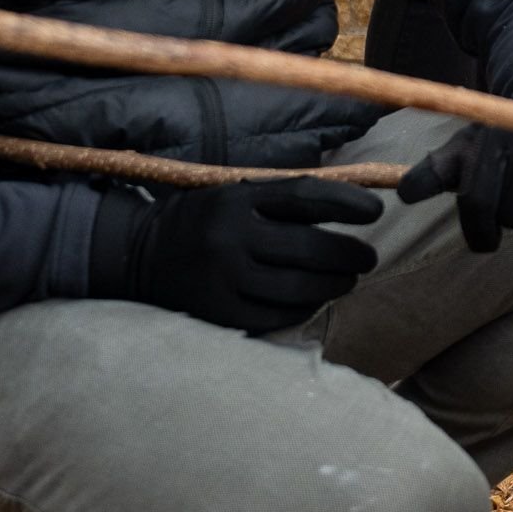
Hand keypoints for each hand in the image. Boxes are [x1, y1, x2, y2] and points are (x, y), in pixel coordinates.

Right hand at [90, 176, 382, 333]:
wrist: (136, 255)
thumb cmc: (202, 221)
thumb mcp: (234, 195)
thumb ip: (281, 201)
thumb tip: (350, 205)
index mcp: (237, 199)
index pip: (305, 196)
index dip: (347, 203)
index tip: (376, 211)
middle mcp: (230, 237)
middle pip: (310, 247)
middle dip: (350, 254)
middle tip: (368, 257)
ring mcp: (223, 279)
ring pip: (298, 288)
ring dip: (334, 285)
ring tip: (347, 280)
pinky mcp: (218, 313)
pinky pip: (276, 316)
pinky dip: (304, 310)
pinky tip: (314, 301)